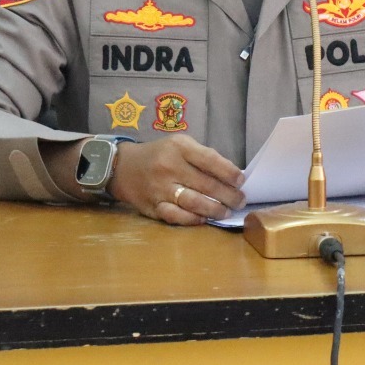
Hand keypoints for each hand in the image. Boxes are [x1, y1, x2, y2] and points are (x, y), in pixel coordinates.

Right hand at [107, 136, 246, 225]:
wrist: (123, 167)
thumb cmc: (159, 154)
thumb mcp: (179, 144)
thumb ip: (202, 157)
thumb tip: (230, 175)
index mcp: (179, 148)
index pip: (210, 160)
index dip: (229, 172)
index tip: (241, 181)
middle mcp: (169, 167)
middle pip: (206, 184)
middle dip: (228, 195)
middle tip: (240, 200)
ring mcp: (160, 189)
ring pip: (193, 203)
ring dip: (214, 210)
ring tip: (226, 212)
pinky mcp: (153, 207)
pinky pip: (177, 216)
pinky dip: (193, 219)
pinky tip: (204, 219)